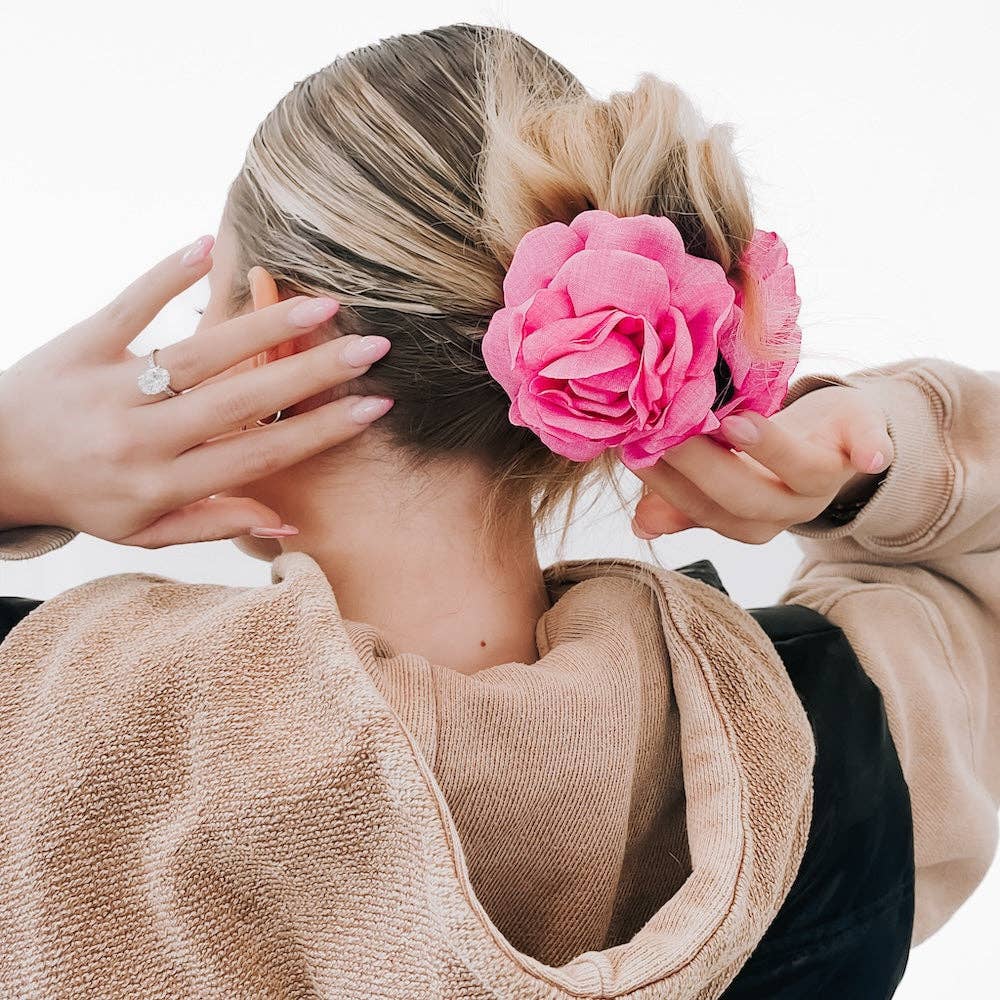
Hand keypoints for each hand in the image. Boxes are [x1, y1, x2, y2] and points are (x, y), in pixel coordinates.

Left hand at [0, 236, 392, 547]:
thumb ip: (215, 523)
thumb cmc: (82, 497)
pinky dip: (166, 274)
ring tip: (322, 304)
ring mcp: (112, 386)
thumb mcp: (145, 531)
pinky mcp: (81, 344)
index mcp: (163, 483)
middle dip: (313, 374)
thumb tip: (287, 522)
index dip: (319, 432)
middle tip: (371, 349)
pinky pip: (128, 306)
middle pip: (241, 400)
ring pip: (199, 353)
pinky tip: (210, 246)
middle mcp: (142, 437)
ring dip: (264, 325)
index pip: (258, 455)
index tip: (371, 409)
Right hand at [627, 383, 893, 543]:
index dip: (669, 486)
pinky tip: (872, 456)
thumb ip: (683, 501)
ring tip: (730, 421)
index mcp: (751, 520)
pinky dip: (873, 451)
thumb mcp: (721, 476)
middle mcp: (790, 508)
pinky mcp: (863, 440)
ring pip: (801, 474)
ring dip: (770, 451)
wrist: (832, 432)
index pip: (703, 510)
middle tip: (667, 431)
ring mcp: (828, 478)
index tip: (637, 452)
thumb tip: (642, 524)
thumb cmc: (764, 454)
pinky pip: (873, 447)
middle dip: (704, 467)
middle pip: (744, 498)